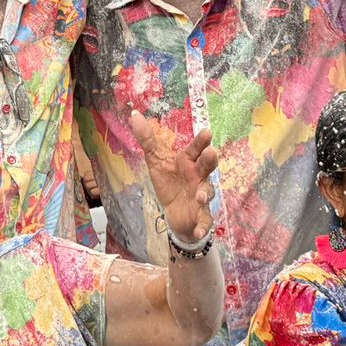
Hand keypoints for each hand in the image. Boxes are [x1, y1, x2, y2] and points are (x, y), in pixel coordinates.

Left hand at [130, 112, 216, 242]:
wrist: (174, 212)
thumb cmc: (169, 181)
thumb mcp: (155, 160)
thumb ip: (147, 139)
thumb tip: (134, 115)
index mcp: (188, 161)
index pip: (196, 148)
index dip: (201, 141)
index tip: (207, 132)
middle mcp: (198, 176)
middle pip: (206, 166)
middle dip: (210, 160)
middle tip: (211, 153)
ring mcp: (201, 196)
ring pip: (207, 192)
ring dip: (206, 194)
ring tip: (201, 196)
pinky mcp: (200, 216)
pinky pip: (205, 221)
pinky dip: (203, 226)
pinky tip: (199, 231)